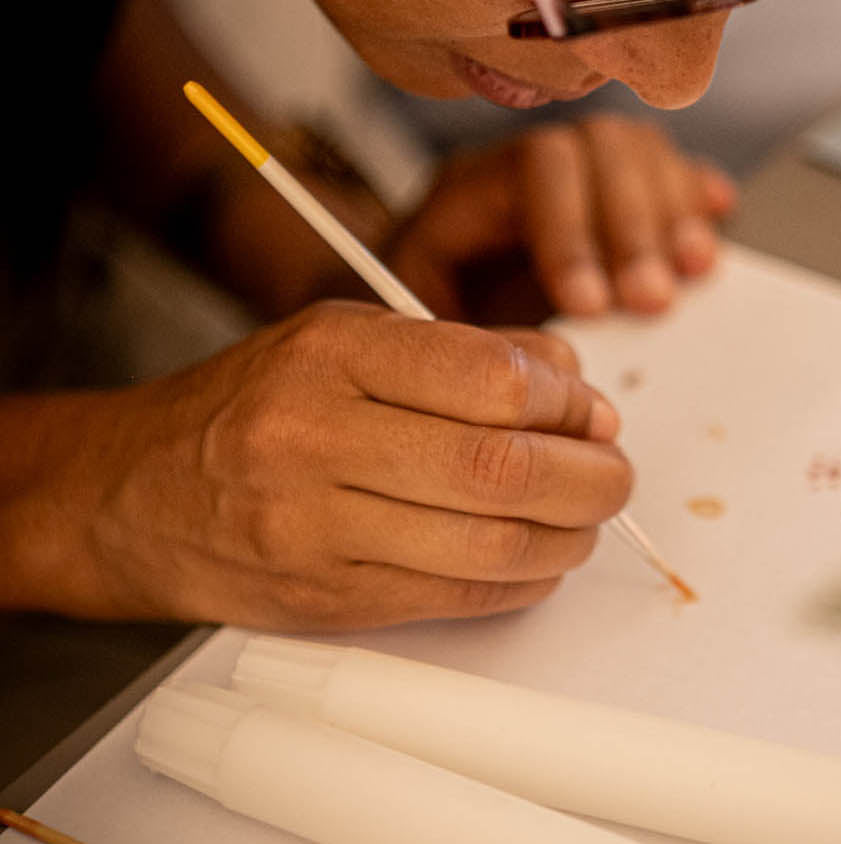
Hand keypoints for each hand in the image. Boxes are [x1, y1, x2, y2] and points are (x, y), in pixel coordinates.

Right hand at [13, 304, 629, 628]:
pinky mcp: (322, 596)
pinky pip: (452, 597)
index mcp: (335, 353)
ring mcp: (315, 525)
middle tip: (613, 471)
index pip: (492, 379)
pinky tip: (539, 558)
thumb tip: (581, 391)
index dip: (567, 401)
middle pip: (501, 466)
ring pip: (487, 543)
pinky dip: (520, 581)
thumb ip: (468, 353)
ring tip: (585, 516)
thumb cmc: (257, 401)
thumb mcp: (351, 338)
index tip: (590, 409)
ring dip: (567, 535)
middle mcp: (318, 435)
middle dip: (589, 475)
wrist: (133, 491)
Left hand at [386, 115, 736, 318]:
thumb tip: (548, 360)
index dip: (572, 231)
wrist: (412, 338)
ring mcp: (578, 175)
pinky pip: (667, 169)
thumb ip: (482, 343)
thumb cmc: (421, 339)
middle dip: (631, 226)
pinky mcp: (616, 198)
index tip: (590, 306)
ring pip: (637, 150)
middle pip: (597, 148)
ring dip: (671, 211)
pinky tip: (715, 215)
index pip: (533, 168)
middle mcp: (528, 167)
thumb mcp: (429, 341)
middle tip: (652, 300)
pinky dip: (695, 192)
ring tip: (691, 272)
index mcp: (469, 189)